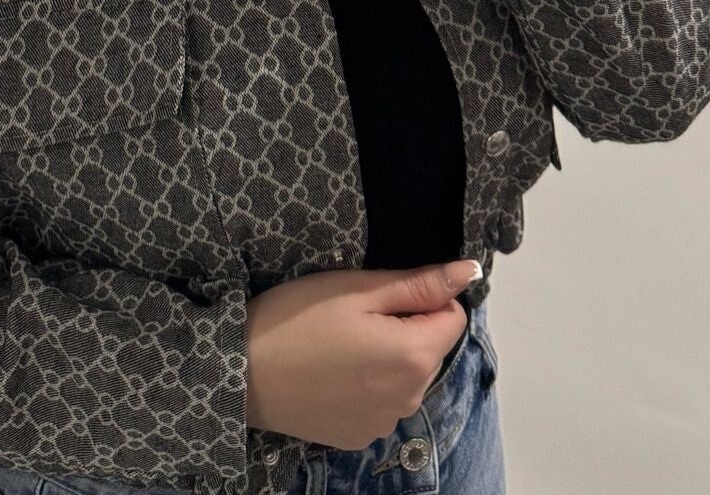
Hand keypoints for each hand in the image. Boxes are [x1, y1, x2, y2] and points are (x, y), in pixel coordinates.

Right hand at [244, 259, 479, 450]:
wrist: (241, 374)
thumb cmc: (297, 319)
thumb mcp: (357, 289)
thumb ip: (419, 284)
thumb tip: (468, 272)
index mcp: (414, 357)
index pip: (453, 317)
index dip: (421, 298)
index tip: (380, 296)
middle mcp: (410, 398)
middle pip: (429, 348)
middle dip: (405, 328)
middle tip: (353, 317)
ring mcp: (384, 423)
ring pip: (406, 376)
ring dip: (387, 358)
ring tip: (338, 345)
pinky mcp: (359, 437)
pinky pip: (381, 402)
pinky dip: (366, 386)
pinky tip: (331, 373)